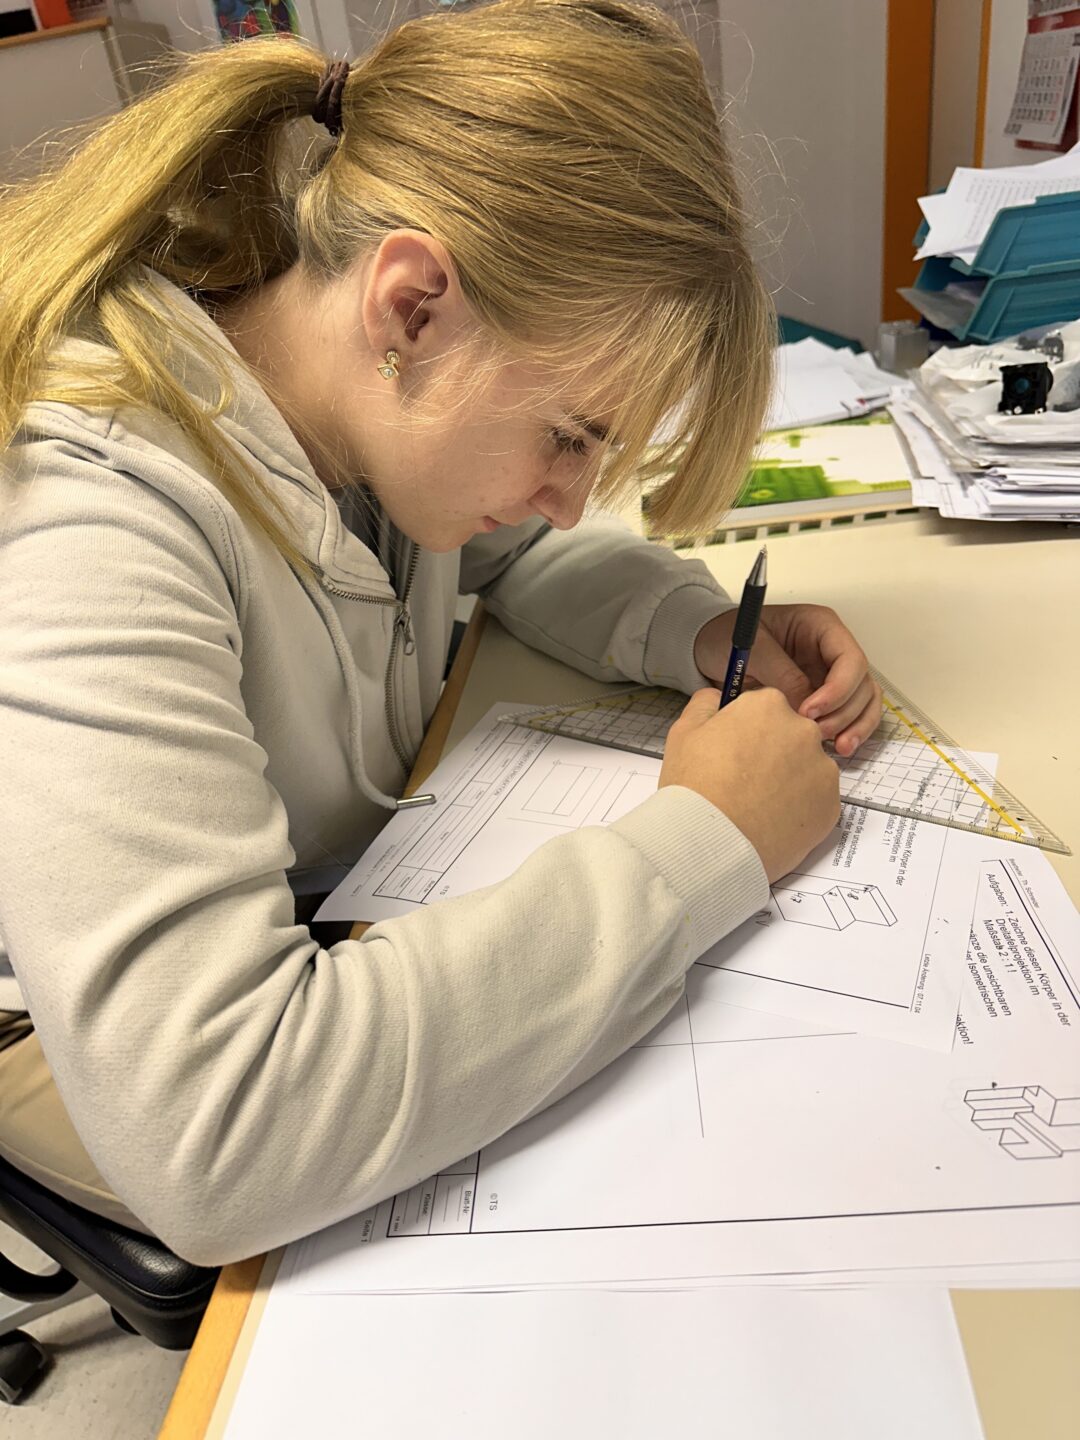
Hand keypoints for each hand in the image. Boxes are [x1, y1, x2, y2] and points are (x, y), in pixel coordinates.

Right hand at [659, 688, 840, 881]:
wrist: (711, 844)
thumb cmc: (695, 787)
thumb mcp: (683, 732)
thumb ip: (705, 703)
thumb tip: (717, 697)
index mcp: (768, 706)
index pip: (766, 707)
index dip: (747, 729)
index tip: (735, 750)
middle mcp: (803, 730)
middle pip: (791, 735)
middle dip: (773, 753)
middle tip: (745, 780)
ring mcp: (822, 769)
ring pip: (807, 768)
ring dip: (789, 780)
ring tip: (757, 804)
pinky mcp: (832, 805)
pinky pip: (817, 800)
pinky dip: (799, 808)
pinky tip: (772, 820)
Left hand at [693, 603, 881, 756]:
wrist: (708, 649)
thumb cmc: (727, 635)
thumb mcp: (752, 648)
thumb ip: (781, 674)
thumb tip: (805, 708)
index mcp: (820, 627)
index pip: (850, 658)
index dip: (838, 688)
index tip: (810, 710)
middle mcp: (831, 650)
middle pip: (861, 684)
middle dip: (844, 712)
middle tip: (815, 732)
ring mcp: (829, 674)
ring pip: (863, 702)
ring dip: (853, 726)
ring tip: (835, 748)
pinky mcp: (824, 698)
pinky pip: (849, 716)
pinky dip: (848, 732)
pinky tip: (838, 749)